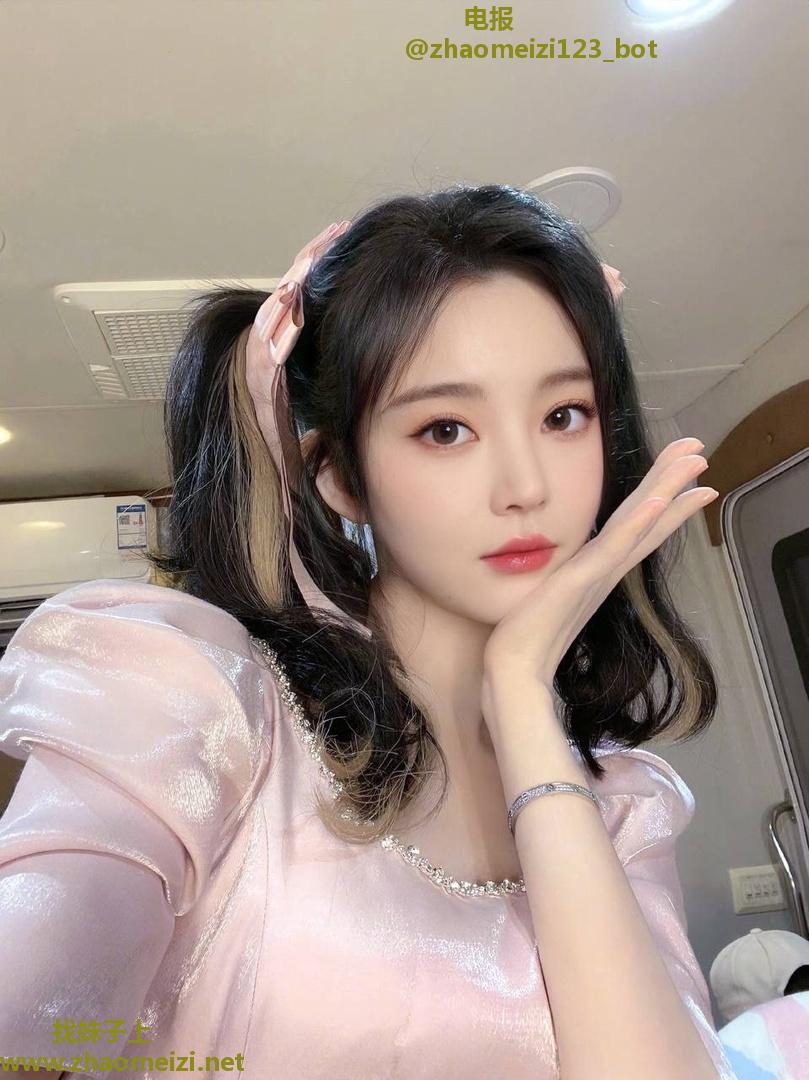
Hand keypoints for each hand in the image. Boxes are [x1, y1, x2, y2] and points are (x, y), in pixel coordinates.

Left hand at [482, 437, 717, 688]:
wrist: (514, 669)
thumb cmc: (525, 636)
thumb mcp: (546, 591)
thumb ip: (560, 576)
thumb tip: (559, 568)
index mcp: (600, 569)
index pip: (641, 527)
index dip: (669, 502)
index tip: (695, 481)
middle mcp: (606, 569)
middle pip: (649, 515)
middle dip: (673, 479)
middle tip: (700, 449)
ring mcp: (599, 573)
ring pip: (641, 521)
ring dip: (668, 487)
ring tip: (695, 459)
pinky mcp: (583, 579)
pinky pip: (616, 545)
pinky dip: (640, 522)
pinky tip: (658, 499)